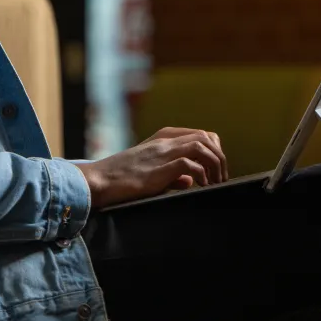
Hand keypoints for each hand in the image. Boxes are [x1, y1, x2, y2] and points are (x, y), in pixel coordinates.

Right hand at [76, 128, 227, 208]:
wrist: (99, 180)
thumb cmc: (122, 179)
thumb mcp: (151, 172)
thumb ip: (173, 174)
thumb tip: (191, 181)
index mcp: (163, 138)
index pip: (200, 134)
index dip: (214, 151)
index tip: (216, 170)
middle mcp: (165, 141)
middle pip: (206, 137)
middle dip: (219, 157)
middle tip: (221, 178)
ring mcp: (162, 152)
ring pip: (202, 145)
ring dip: (214, 164)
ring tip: (215, 183)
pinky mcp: (159, 168)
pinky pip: (190, 164)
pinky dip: (201, 175)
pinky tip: (201, 187)